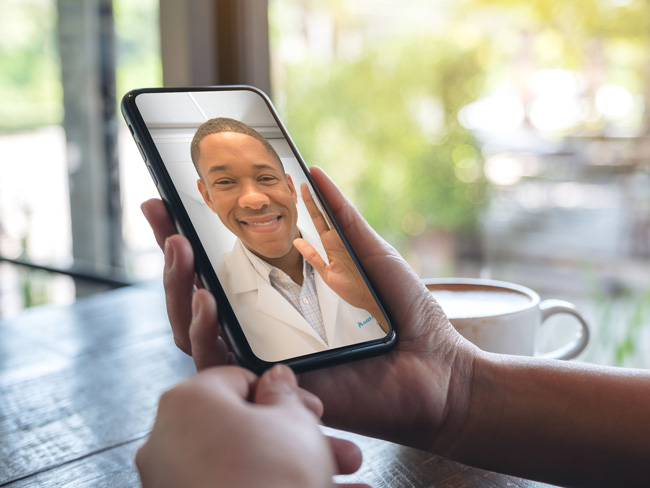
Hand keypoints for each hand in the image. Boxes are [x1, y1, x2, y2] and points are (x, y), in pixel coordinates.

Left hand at [136, 365, 368, 487]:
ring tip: (344, 480)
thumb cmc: (270, 483)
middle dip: (299, 438)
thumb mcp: (293, 422)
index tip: (307, 409)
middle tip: (331, 446)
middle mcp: (169, 442)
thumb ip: (284, 393)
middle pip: (245, 428)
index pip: (239, 380)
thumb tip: (278, 381)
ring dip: (298, 469)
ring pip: (246, 465)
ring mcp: (173, 483)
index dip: (282, 394)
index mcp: (188, 401)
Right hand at [141, 167, 476, 451]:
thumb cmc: (408, 318)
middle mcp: (265, 324)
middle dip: (170, 256)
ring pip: (195, 330)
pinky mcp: (272, 385)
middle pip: (198, 295)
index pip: (223, 264)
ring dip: (178, 289)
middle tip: (162, 218)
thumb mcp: (370, 256)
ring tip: (178, 249)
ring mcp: (265, 355)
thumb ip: (341, 220)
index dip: (189, 234)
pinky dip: (205, 334)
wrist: (437, 372)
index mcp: (284, 293)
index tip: (166, 200)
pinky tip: (207, 301)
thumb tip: (313, 171)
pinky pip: (222, 366)